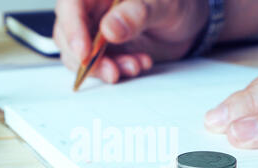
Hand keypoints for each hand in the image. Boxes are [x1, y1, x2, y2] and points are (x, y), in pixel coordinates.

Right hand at [54, 0, 208, 82]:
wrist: (190, 24)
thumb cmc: (178, 4)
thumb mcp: (165, 5)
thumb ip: (138, 14)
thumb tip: (109, 29)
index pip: (71, 5)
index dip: (72, 29)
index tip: (84, 53)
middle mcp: (94, 9)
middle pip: (67, 34)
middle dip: (87, 59)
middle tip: (111, 71)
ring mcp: (97, 31)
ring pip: (80, 55)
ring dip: (103, 68)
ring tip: (134, 66)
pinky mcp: (106, 51)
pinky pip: (99, 66)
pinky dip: (116, 71)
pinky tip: (139, 64)